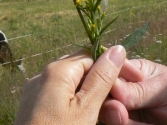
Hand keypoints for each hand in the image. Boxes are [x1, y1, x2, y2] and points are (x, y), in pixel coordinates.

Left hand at [15, 45, 142, 124]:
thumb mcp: (86, 109)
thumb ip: (102, 78)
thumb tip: (117, 49)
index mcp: (56, 70)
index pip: (92, 56)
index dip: (113, 68)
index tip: (133, 83)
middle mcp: (42, 75)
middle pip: (80, 69)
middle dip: (102, 81)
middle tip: (122, 101)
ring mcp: (34, 92)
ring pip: (70, 84)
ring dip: (90, 95)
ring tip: (106, 113)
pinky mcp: (32, 108)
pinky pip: (58, 96)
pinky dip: (75, 104)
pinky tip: (85, 118)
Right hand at [100, 59, 166, 124]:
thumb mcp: (165, 89)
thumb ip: (140, 90)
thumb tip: (114, 89)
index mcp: (133, 72)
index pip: (111, 69)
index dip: (105, 75)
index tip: (110, 85)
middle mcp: (125, 91)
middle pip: (103, 93)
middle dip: (106, 100)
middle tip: (118, 109)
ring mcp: (127, 112)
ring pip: (108, 113)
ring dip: (113, 116)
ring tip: (124, 119)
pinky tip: (131, 124)